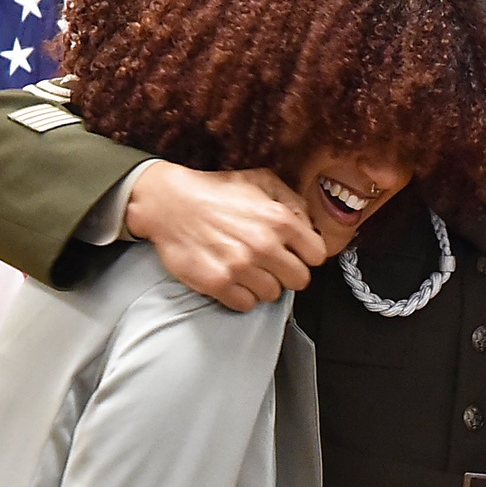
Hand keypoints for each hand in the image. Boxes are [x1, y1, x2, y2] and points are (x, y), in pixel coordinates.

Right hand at [125, 162, 327, 311]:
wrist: (168, 202)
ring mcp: (241, 267)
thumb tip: (311, 229)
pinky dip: (240, 295)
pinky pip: (246, 304)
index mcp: (280, 219)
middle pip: (300, 280)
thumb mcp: (262, 182)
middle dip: (287, 273)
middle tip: (270, 264)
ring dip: (262, 284)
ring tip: (246, 268)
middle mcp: (264, 245)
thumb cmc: (217, 191)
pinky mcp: (218, 284)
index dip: (306, 255)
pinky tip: (232, 278)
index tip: (294, 253)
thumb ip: (294, 203)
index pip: (317, 256)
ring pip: (273, 295)